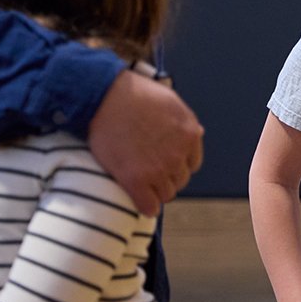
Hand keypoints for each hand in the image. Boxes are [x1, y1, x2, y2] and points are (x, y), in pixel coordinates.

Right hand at [87, 70, 203, 214]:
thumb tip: (196, 134)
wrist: (104, 97)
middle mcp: (178, 154)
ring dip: (154, 190)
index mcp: (190, 134)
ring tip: (140, 180)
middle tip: (147, 169)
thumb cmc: (133, 94)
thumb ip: (184, 121)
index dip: (177, 163)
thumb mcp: (171, 100)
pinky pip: (149, 207)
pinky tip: (138, 198)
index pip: (192, 164)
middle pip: (180, 180)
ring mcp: (158, 169)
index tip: (163, 162)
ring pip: (166, 194)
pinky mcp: (136, 181)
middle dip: (166, 176)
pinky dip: (145, 206)